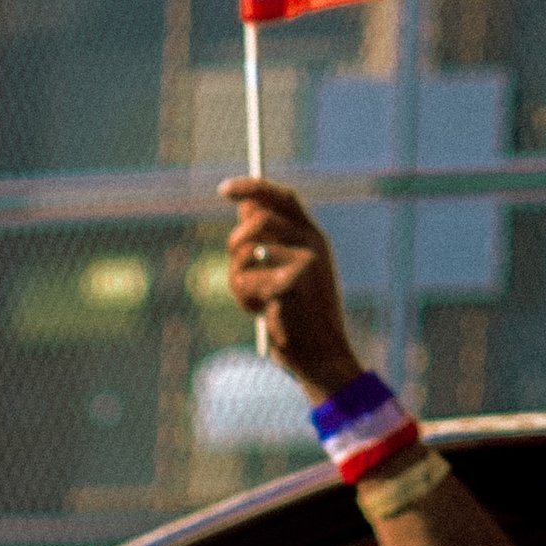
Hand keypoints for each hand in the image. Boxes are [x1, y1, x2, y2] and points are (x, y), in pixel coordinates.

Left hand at [216, 179, 363, 399]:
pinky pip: (245, 281)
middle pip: (258, 220)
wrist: (322, 357)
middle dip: (235, 243)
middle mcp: (313, 244)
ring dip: (237, 279)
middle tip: (235, 266)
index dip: (252, 188)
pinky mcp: (289, 284)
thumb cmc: (300, 319)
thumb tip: (245, 206)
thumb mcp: (289, 274)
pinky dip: (244, 300)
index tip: (223, 190)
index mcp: (314, 238)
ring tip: (253, 301)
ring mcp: (304, 262)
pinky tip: (261, 314)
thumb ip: (269, 240)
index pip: (283, 197)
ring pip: (246, 253)